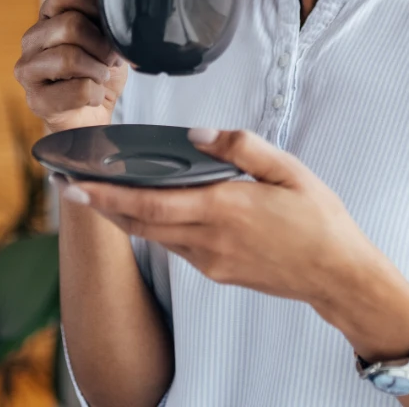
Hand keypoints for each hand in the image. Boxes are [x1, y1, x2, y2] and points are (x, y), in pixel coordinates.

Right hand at [15, 0, 128, 133]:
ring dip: (99, 70)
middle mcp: (31, 40)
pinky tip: (92, 96)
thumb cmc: (97, 71)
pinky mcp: (36, 100)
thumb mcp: (106, 30)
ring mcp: (28, 70)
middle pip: (71, 24)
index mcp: (48, 17)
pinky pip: (76, 89)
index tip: (109, 23)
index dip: (94, 3)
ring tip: (101, 77)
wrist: (93, 118)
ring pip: (70, 57)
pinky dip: (95, 94)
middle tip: (110, 59)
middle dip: (102, 45)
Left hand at [59, 129, 408, 360]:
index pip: (151, 203)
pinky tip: (148, 212)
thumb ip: (240, 147)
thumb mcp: (288, 170)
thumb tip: (197, 133)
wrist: (338, 274)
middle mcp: (209, 239)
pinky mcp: (217, 272)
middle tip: (70, 188)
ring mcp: (211, 261)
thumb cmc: (318, 218)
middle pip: (141, 223)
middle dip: (102, 206)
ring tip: (98, 195)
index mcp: (224, 208)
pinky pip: (176, 247)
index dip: (109, 196)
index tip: (77, 186)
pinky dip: (153, 228)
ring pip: (154, 237)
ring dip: (123, 217)